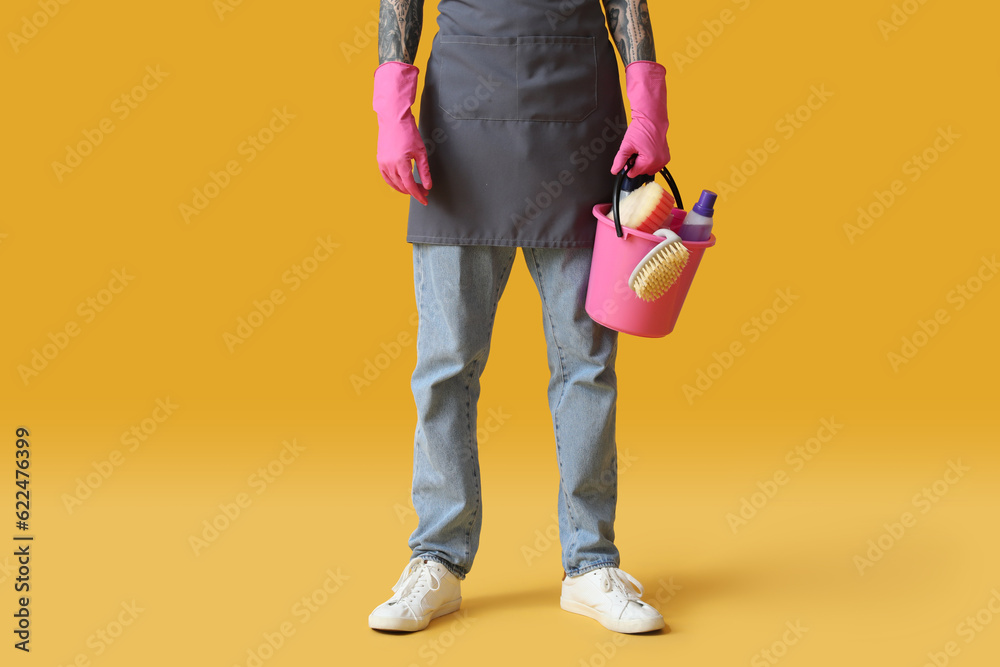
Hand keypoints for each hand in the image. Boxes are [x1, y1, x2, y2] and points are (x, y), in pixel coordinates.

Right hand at [373, 62, 431, 205]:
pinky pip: (386, 177)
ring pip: (393, 183)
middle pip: (402, 186)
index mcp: (400, 163)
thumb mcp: (421, 152)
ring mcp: (382, 163)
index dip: (418, 195)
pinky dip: (394, 183)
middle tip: (424, 191)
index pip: (410, 186)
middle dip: (414, 191)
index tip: (425, 200)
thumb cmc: (408, 132)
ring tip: (414, 188)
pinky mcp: (379, 160)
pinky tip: (401, 183)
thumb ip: (424, 171)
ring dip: (404, 188)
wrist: (393, 119)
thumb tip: (428, 185)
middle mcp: (389, 165)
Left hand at [611, 61, 669, 176]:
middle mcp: (658, 162)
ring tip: (643, 149)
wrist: (652, 119)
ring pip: (648, 169)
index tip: (631, 154)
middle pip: (641, 172)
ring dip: (644, 162)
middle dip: (637, 163)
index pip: (633, 173)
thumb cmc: (641, 129)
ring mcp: (664, 160)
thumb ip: (619, 160)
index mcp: (649, 161)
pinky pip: (655, 165)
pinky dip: (650, 160)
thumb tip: (615, 171)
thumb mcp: (626, 145)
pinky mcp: (666, 157)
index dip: (629, 165)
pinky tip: (648, 150)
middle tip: (637, 150)